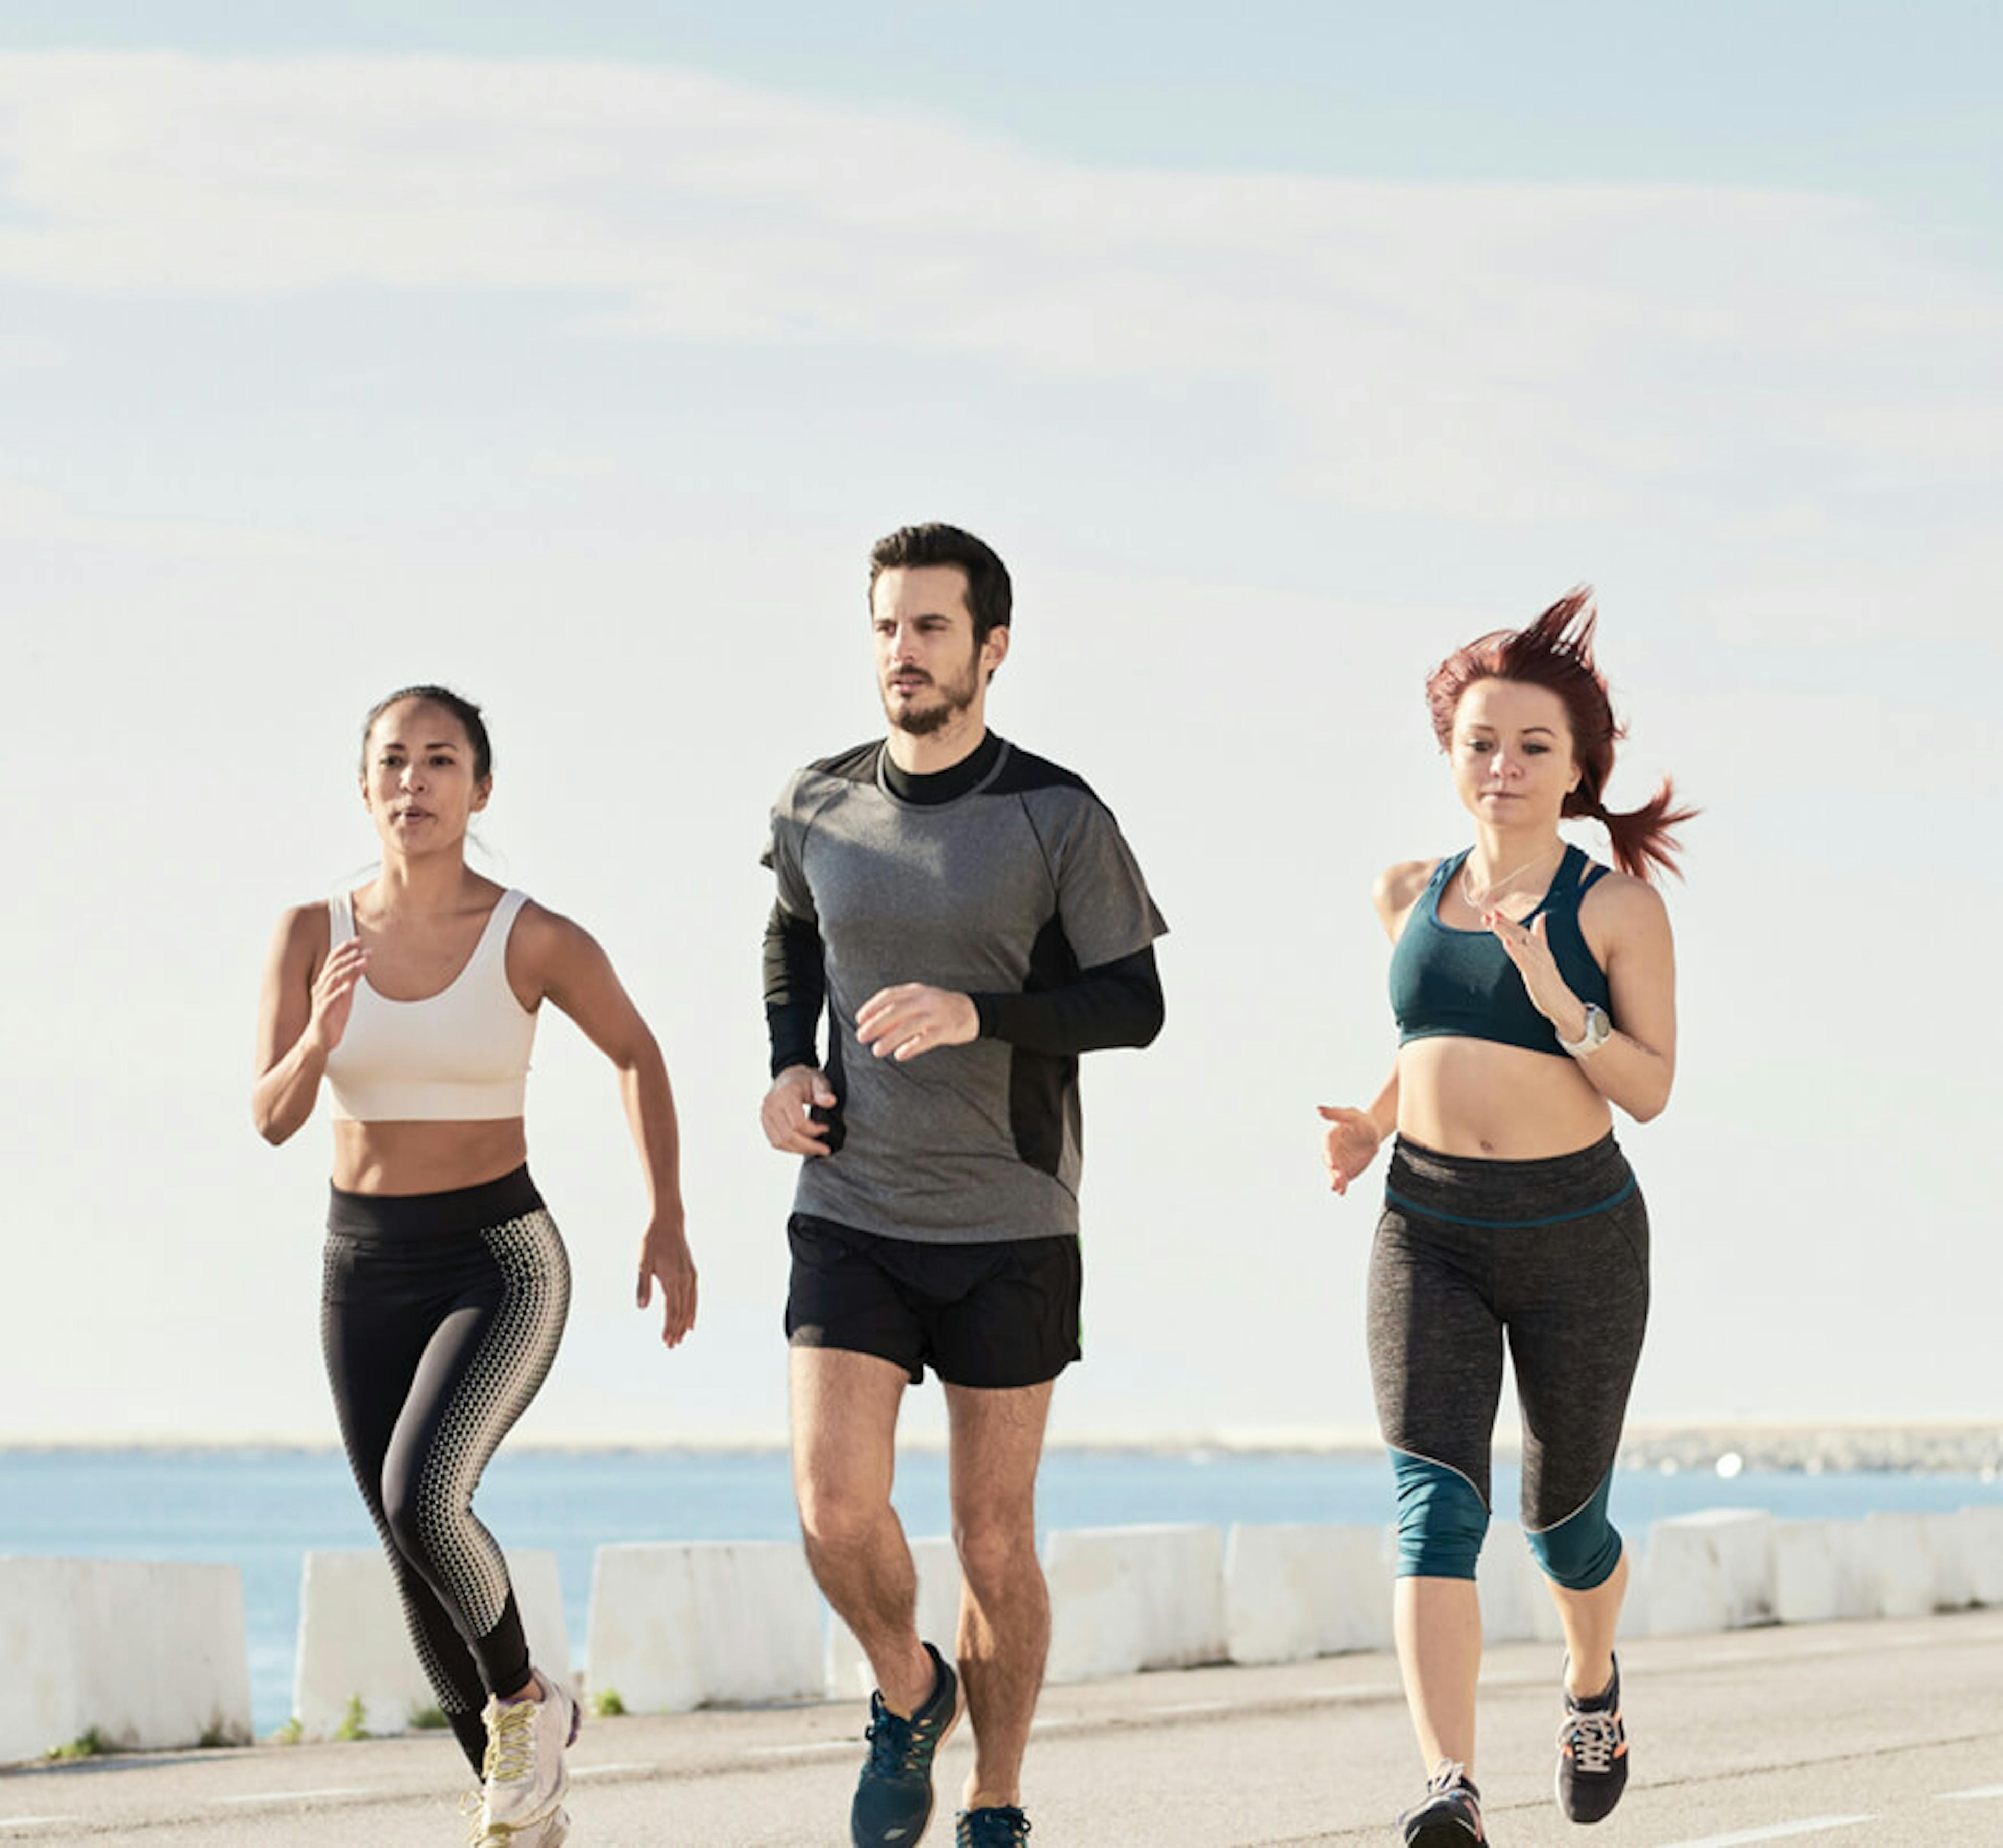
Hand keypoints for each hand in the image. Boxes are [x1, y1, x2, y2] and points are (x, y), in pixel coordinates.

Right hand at [304, 939, 368, 1054]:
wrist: (321, 1038)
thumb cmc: (333, 1014)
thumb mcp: (346, 993)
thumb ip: (352, 977)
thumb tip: (364, 961)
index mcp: (326, 981)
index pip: (333, 961)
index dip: (344, 949)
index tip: (359, 940)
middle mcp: (321, 987)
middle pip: (333, 967)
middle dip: (348, 957)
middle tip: (362, 949)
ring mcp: (320, 1000)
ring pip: (332, 981)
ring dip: (347, 970)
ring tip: (361, 963)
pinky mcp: (322, 1013)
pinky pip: (329, 1001)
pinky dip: (338, 993)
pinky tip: (348, 987)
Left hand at [635, 1217, 697, 1347]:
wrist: (668, 1223)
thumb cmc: (652, 1242)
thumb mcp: (642, 1262)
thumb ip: (642, 1285)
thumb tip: (641, 1307)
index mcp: (672, 1279)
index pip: (671, 1310)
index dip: (668, 1327)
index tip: (666, 1341)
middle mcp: (684, 1280)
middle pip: (681, 1311)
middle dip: (676, 1330)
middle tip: (672, 1345)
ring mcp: (690, 1276)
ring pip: (690, 1306)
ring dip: (685, 1323)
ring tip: (681, 1338)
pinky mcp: (692, 1273)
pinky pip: (695, 1297)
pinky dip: (693, 1310)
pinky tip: (691, 1321)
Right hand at [761, 1065, 837, 1155]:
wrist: (789, 1076)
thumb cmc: (805, 1079)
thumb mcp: (818, 1081)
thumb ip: (824, 1092)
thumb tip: (830, 1101)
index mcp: (785, 1094)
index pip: (797, 1123)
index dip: (814, 1131)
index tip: (826, 1129)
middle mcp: (771, 1105)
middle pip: (788, 1136)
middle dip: (808, 1146)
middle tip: (824, 1149)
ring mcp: (765, 1114)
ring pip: (779, 1142)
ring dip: (799, 1150)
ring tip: (814, 1150)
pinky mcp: (764, 1121)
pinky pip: (775, 1141)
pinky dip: (789, 1148)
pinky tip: (803, 1147)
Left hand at [855, 984, 977, 1061]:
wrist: (973, 1011)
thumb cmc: (939, 1009)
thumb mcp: (920, 1002)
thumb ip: (899, 1011)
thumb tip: (874, 1028)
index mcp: (916, 991)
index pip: (889, 996)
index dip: (871, 1007)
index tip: (859, 1020)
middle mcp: (925, 999)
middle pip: (895, 1011)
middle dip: (875, 1024)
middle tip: (861, 1037)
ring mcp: (937, 1013)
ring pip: (908, 1026)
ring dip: (889, 1039)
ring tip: (876, 1051)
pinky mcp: (946, 1029)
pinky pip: (926, 1039)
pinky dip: (911, 1047)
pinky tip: (900, 1055)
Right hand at [1317, 1105, 1381, 1195]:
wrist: (1372, 1132)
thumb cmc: (1360, 1121)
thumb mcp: (1351, 1115)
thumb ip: (1335, 1114)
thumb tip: (1318, 1109)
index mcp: (1330, 1138)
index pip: (1327, 1148)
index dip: (1329, 1156)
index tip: (1333, 1164)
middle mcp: (1331, 1152)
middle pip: (1330, 1164)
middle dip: (1333, 1173)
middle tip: (1337, 1181)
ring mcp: (1338, 1163)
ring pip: (1334, 1174)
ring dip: (1336, 1181)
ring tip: (1338, 1189)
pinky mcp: (1346, 1171)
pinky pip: (1343, 1180)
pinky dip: (1342, 1186)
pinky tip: (1342, 1192)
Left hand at [1483, 911, 1585, 1038]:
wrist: (1562, 1002)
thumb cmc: (1549, 980)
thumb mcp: (1543, 955)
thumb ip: (1540, 935)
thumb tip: (1541, 916)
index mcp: (1539, 948)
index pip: (1521, 931)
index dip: (1507, 921)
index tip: (1493, 912)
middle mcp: (1539, 951)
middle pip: (1520, 933)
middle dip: (1505, 923)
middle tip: (1491, 913)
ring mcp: (1538, 961)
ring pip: (1521, 943)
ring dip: (1507, 931)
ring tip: (1495, 921)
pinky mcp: (1537, 973)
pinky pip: (1525, 960)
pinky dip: (1515, 950)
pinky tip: (1506, 942)